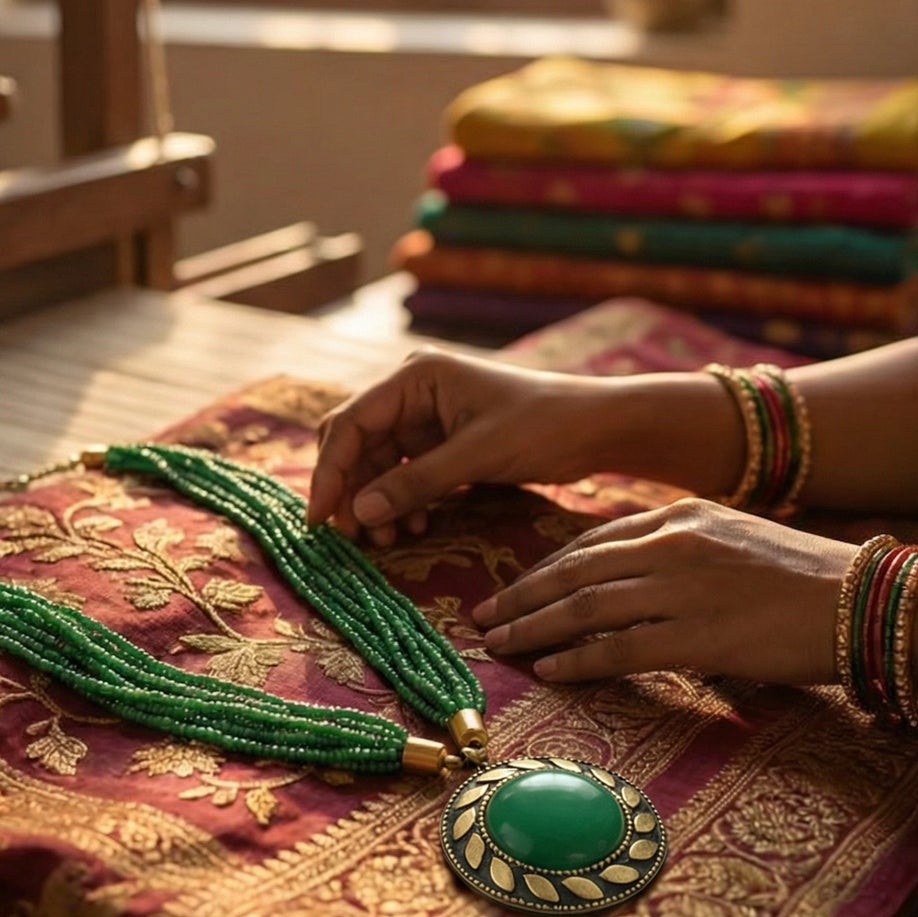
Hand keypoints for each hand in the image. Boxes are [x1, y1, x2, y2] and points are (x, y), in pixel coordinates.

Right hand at [308, 349, 617, 542]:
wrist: (597, 429)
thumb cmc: (543, 426)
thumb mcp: (477, 456)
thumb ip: (415, 482)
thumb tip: (358, 512)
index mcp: (415, 377)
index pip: (351, 423)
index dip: (329, 471)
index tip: (320, 518)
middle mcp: (413, 392)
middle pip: (356, 443)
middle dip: (350, 490)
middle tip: (352, 538)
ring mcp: (427, 417)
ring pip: (378, 464)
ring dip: (377, 502)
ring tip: (389, 540)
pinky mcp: (442, 442)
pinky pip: (405, 474)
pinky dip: (403, 501)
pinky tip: (415, 525)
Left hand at [473, 498, 854, 685]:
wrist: (865, 601)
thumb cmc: (806, 577)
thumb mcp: (734, 539)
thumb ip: (681, 547)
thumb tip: (630, 571)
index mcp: (680, 516)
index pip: (590, 542)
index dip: (544, 569)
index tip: (514, 587)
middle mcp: (671, 546)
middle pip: (573, 572)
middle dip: (521, 596)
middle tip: (483, 616)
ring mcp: (680, 590)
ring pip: (584, 609)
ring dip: (533, 628)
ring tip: (499, 644)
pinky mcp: (696, 637)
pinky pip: (618, 650)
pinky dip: (576, 660)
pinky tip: (548, 669)